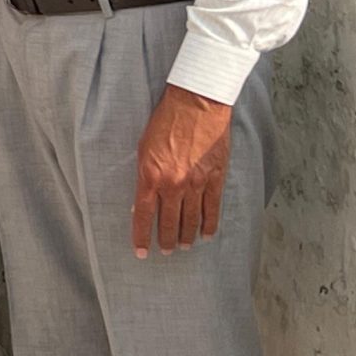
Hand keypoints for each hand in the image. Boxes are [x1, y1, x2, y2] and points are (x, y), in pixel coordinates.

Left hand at [132, 82, 232, 256]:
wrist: (196, 103)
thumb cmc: (165, 121)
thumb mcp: (143, 147)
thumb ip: (144, 176)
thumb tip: (142, 202)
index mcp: (150, 175)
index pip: (143, 214)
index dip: (141, 236)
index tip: (140, 251)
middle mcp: (173, 183)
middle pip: (168, 221)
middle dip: (165, 240)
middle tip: (164, 252)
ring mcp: (196, 183)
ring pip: (190, 219)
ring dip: (186, 236)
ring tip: (182, 246)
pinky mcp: (215, 178)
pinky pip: (213, 208)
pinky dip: (210, 224)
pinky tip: (206, 235)